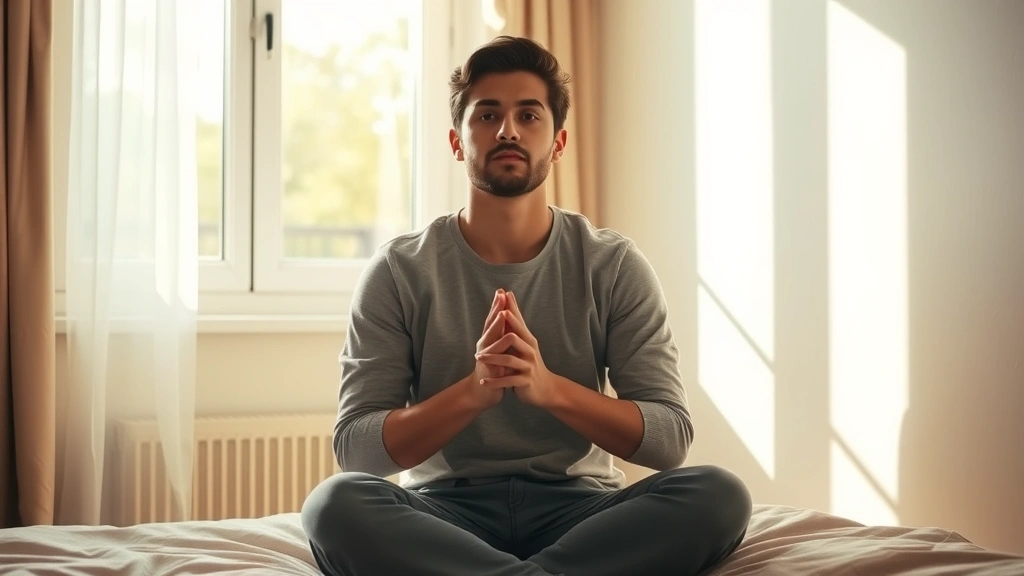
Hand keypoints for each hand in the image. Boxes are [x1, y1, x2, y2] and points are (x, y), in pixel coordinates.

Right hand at [467, 289, 510, 409]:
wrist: (483, 392)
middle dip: (496, 308)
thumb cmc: (494, 370)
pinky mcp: (487, 365)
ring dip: (496, 324)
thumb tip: (510, 322)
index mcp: (490, 339)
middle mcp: (485, 343)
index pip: (494, 319)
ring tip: (502, 312)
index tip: (503, 291)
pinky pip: (494, 353)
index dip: (498, 305)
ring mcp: (485, 353)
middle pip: (490, 322)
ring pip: (491, 335)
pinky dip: (500, 344)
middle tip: (500, 293)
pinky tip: (508, 336)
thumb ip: (503, 337)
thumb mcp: (500, 351)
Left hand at [474, 292, 557, 407]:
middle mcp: (529, 350)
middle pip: (515, 336)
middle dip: (502, 329)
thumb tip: (508, 305)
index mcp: (528, 340)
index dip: (511, 308)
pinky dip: (495, 381)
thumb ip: (516, 327)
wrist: (544, 387)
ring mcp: (527, 366)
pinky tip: (484, 381)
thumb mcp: (525, 344)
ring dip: (492, 358)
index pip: (518, 321)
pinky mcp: (525, 381)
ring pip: (509, 360)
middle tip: (493, 320)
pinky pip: (508, 380)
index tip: (503, 294)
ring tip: (479, 357)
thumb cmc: (530, 362)